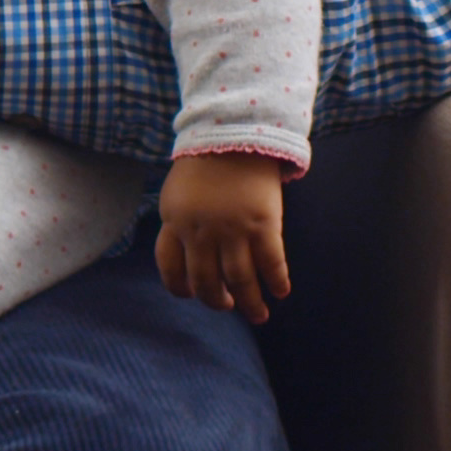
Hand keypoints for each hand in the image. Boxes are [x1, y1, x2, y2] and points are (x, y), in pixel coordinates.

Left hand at [154, 153, 293, 322]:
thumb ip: (179, 224)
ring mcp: (233, 230)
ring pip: (240, 279)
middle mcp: (201, 232)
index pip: (170, 267)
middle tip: (230, 307)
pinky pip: (271, 263)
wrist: (234, 135)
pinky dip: (276, 281)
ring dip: (250, 302)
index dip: (180, 287)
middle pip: (206, 280)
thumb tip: (188, 255)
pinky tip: (280, 292)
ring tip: (258, 315)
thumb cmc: (204, 166)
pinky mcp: (263, 224)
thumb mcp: (176, 196)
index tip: (191, 295)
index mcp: (175, 223)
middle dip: (217, 301)